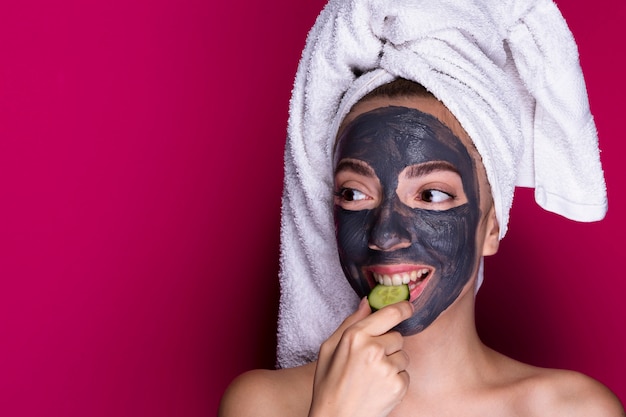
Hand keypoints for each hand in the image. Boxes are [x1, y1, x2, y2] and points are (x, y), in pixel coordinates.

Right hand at [309, 297, 412, 416]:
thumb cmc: (328, 384)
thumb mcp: (329, 348)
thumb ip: (350, 322)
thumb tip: (367, 303)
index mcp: (355, 336)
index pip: (389, 314)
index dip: (403, 308)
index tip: (408, 307)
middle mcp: (373, 349)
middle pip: (397, 337)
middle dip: (388, 345)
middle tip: (370, 361)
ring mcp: (387, 368)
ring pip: (403, 356)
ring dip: (392, 364)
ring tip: (372, 377)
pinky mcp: (398, 386)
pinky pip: (405, 375)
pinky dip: (395, 381)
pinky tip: (378, 388)